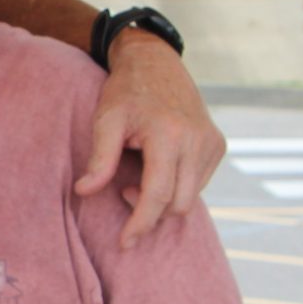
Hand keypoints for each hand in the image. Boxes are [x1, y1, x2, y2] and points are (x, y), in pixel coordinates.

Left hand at [78, 33, 223, 246]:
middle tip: (124, 190)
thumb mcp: (106, 120)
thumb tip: (84, 191)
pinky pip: (199, 183)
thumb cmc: (126, 91)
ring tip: (139, 174)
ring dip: (163, 199)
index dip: (140, 223)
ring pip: (191, 198)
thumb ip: (99, 159)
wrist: (155, 61)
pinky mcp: (218, 144)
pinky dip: (178, 186)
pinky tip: (159, 167)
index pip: (158, 195)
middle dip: (150, 211)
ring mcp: (212, 143)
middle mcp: (197, 140)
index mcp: (169, 134)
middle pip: (177, 204)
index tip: (124, 242)